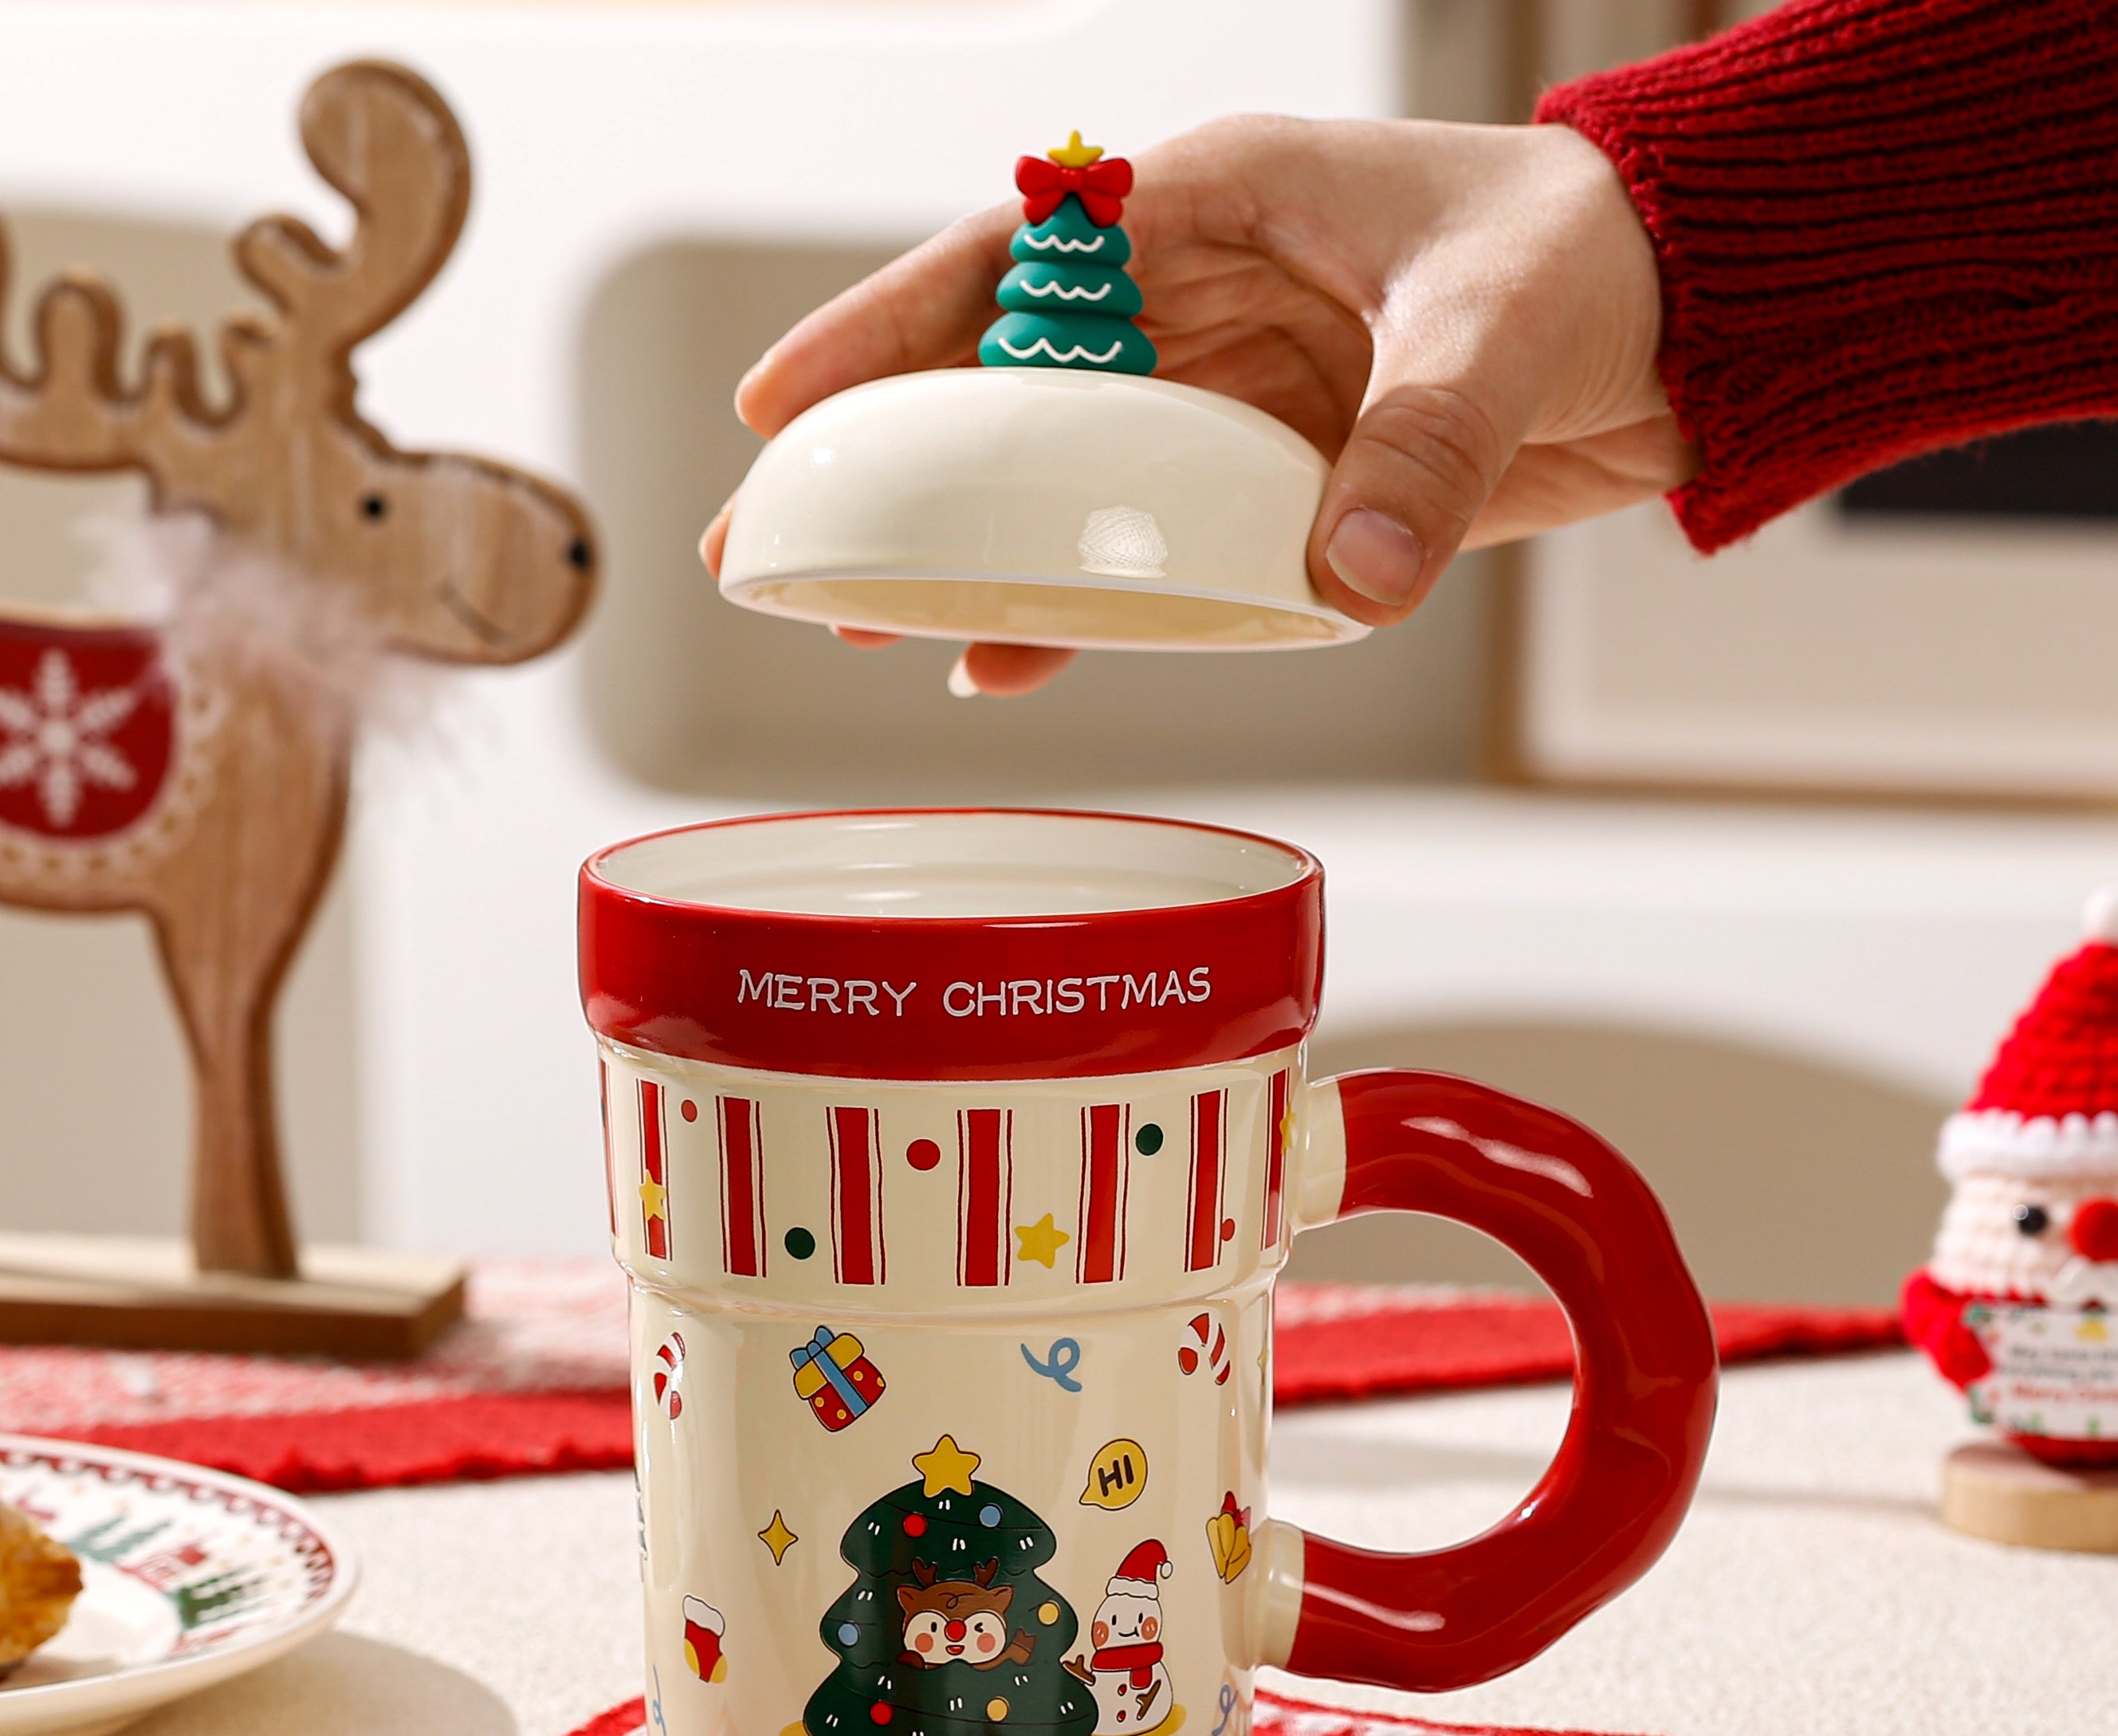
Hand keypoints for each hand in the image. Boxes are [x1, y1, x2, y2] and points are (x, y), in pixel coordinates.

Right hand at [701, 115, 1688, 695]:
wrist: (1689, 322)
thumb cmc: (1594, 256)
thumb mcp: (1500, 327)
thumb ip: (1418, 447)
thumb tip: (1341, 580)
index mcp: (1216, 208)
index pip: (1010, 264)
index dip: (881, 333)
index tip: (777, 406)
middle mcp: (1199, 306)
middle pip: (999, 388)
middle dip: (882, 467)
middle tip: (769, 549)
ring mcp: (1227, 404)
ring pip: (1055, 485)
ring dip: (960, 555)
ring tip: (859, 627)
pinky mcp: (1271, 489)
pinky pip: (1148, 556)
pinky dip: (1083, 611)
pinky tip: (1007, 665)